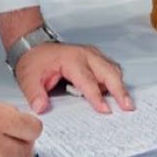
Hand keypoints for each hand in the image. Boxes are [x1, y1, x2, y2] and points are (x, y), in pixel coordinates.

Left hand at [14, 42, 132, 114]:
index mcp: (72, 60)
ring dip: (120, 85)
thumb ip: (35, 94)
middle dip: (120, 90)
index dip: (97, 96)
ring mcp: (93, 55)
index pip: (88, 80)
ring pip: (113, 69)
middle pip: (109, 72)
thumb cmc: (35, 61)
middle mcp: (86, 55)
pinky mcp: (96, 58)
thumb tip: (41, 107)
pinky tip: (115, 94)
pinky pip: (111, 68)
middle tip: (128, 107)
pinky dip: (116, 81)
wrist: (35, 46)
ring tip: (125, 103)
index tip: (105, 110)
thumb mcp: (28, 78)